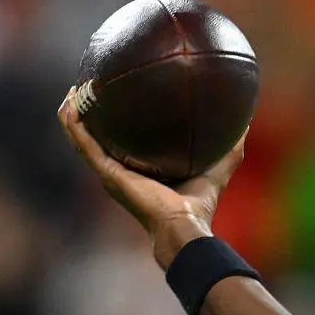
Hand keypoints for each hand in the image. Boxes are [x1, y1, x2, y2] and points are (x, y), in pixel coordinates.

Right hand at [57, 87, 247, 266]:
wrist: (184, 225)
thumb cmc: (199, 204)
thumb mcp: (218, 165)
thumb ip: (231, 145)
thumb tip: (246, 120)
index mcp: (140, 170)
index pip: (125, 144)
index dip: (119, 124)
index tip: (118, 99)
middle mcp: (120, 171)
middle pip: (98, 140)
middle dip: (91, 116)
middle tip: (89, 90)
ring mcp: (110, 173)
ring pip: (83, 139)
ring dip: (74, 116)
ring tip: (72, 91)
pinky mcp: (107, 173)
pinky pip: (84, 144)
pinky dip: (73, 125)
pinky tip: (68, 104)